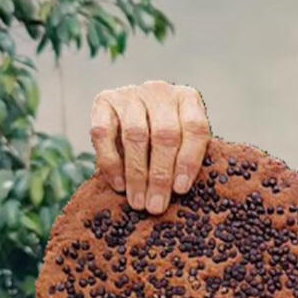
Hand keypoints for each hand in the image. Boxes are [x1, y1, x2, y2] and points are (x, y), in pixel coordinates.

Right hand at [89, 81, 209, 214]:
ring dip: (136, 173)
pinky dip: (111, 161)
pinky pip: (104, 133)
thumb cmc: (165, 133)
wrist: (133, 110)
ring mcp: (131, 94)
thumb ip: (184, 154)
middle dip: (160, 175)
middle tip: (155, 205)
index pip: (194, 128)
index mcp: (188, 98)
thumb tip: (179, 191)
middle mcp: (160, 91)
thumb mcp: (183, 138)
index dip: (188, 160)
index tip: (180, 190)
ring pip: (135, 135)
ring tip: (138, 201)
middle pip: (164, 135)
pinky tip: (118, 184)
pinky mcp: (104, 101)